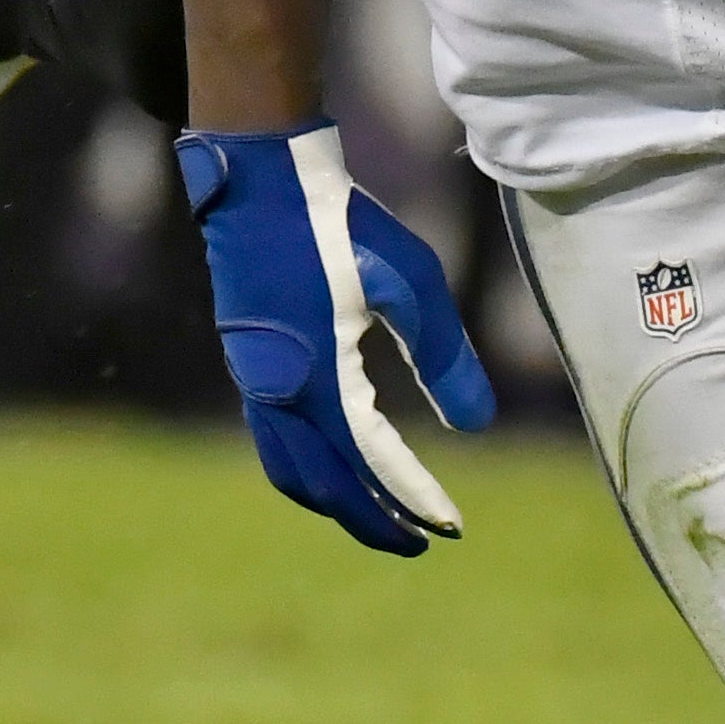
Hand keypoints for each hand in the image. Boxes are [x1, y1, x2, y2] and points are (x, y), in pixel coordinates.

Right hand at [176, 120, 496, 553]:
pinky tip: (340, 460)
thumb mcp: (409, 282)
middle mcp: (276, 392)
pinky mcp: (248, 364)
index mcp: (315, 378)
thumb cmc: (340, 224)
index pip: (371, 461)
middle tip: (420, 541)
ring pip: (291, 472)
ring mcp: (255, 381)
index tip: (451, 527)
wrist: (260, 181)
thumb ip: (443, 357)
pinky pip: (276, 444)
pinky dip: (310, 471)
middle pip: (323, 486)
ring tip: (382, 515)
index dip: (413, 497)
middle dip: (371, 520)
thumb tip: (476, 426)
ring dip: (336, 502)